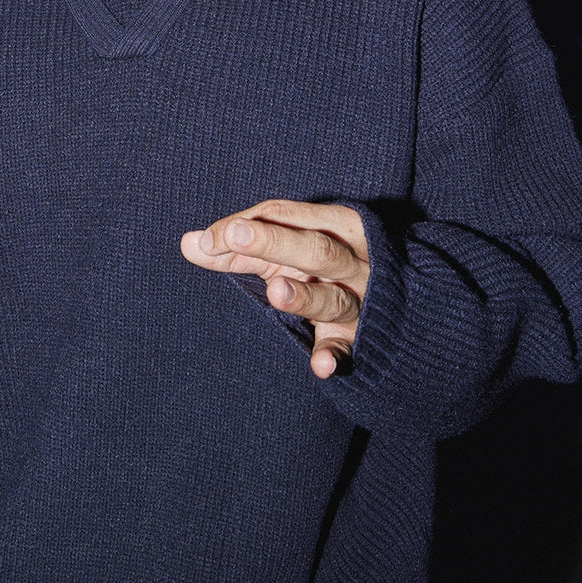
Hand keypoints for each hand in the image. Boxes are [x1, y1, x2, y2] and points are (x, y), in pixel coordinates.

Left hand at [180, 199, 368, 377]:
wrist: (394, 299)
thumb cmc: (321, 265)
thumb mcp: (283, 251)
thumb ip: (237, 250)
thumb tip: (188, 242)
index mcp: (334, 224)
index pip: (286, 216)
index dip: (247, 225)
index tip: (209, 239)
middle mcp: (352, 261)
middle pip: (314, 249)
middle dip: (274, 242)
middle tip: (234, 237)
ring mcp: (359, 300)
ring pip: (334, 298)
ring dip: (305, 295)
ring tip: (275, 291)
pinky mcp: (360, 337)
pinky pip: (348, 347)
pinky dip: (336, 355)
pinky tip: (320, 366)